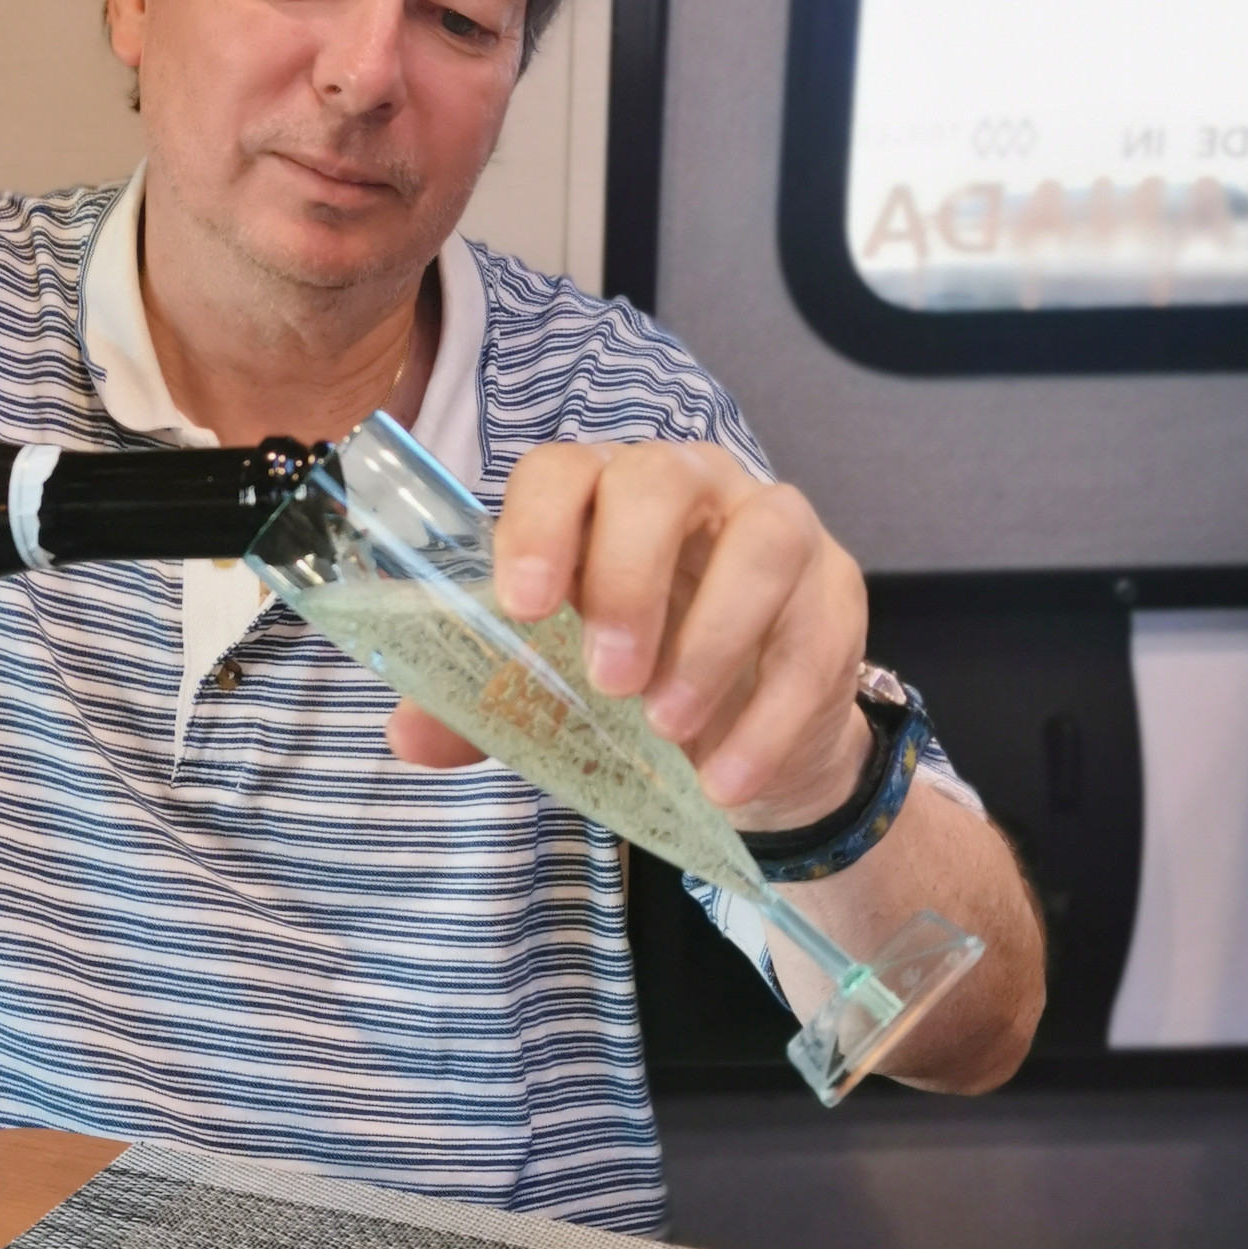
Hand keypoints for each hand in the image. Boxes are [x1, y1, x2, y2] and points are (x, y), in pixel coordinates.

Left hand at [386, 439, 871, 827]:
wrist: (740, 738)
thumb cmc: (627, 685)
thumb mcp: (550, 696)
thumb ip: (479, 707)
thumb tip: (409, 735)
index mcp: (599, 496)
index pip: (562, 470)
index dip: (540, 525)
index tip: (523, 606)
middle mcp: (688, 485)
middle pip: (659, 480)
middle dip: (629, 578)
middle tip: (609, 680)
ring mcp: (772, 526)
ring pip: (761, 542)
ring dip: (711, 644)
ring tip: (668, 733)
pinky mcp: (837, 587)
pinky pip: (816, 635)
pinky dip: (769, 717)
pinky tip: (724, 778)